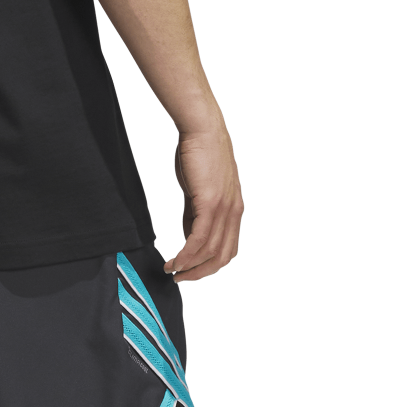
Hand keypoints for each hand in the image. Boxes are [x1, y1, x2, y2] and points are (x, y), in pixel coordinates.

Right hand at [164, 128, 243, 281]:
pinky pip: (198, 239)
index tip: (189, 271)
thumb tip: (190, 239)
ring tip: (171, 270)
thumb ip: (196, 217)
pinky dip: (186, 255)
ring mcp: (224, 208)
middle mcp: (234, 211)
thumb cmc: (199, 155)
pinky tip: (174, 261)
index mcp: (234, 209)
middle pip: (221, 257)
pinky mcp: (210, 203)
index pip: (227, 250)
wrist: (202, 129)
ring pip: (209, 251)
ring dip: (189, 266)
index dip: (208, 266)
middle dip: (200, 273)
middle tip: (180, 278)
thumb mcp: (200, 191)